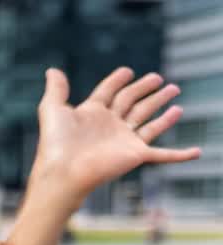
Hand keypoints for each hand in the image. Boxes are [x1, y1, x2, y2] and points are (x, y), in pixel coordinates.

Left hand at [29, 67, 199, 209]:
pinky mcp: (136, 155)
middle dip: (146, 89)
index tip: (127, 71)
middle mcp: (110, 125)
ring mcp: (125, 140)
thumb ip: (56, 89)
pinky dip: (181, 155)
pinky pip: (163, 154)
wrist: (64, 171)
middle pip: (132, 102)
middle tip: (159, 78)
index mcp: (92, 113)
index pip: (108, 92)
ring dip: (162, 107)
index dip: (117, 81)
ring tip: (174, 91)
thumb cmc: (55, 143)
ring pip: (149, 120)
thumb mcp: (52, 109)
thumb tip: (52, 70)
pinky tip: (196, 151)